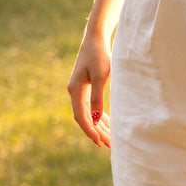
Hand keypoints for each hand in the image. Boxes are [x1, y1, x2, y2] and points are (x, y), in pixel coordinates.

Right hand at [67, 33, 111, 147]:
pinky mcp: (86, 88)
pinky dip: (100, 117)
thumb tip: (97, 119)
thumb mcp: (100, 76)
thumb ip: (97, 97)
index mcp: (75, 90)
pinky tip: (108, 125)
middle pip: (85, 118)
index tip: (99, 142)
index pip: (81, 117)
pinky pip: (92, 108)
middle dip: (97, 132)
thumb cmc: (99, 55)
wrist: (95, 39)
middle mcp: (75, 93)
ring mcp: (80, 91)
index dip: (90, 130)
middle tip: (109, 146)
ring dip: (99, 127)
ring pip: (89, 114)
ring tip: (110, 140)